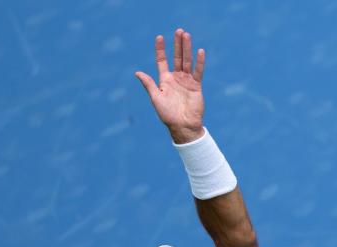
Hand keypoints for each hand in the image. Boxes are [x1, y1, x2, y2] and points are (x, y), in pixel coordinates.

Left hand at [135, 28, 205, 143]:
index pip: (162, 61)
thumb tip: (137, 72)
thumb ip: (149, 84)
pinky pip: (198, 72)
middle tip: (179, 31)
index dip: (161, 50)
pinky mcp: (196, 86)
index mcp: (165, 80)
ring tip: (187, 35)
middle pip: (177, 57)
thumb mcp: (156, 98)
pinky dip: (199, 62)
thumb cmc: (167, 115)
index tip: (159, 37)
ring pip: (187, 61)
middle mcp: (176, 78)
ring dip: (187, 48)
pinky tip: (199, 51)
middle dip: (177, 44)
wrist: (183, 126)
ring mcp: (187, 81)